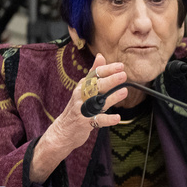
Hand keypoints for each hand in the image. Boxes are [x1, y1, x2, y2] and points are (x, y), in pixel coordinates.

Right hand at [30, 53, 129, 183]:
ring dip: (111, 97)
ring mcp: (82, 109)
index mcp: (83, 86)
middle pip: (95, 86)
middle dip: (109, 80)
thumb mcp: (83, 89)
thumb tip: (101, 56)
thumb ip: (93, 73)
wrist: (63, 130)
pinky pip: (97, 121)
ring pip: (96, 102)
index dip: (107, 70)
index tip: (120, 66)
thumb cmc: (77, 107)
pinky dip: (107, 119)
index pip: (94, 75)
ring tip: (124, 92)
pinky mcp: (84, 123)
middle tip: (123, 75)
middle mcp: (81, 96)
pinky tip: (117, 118)